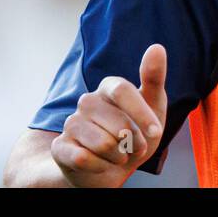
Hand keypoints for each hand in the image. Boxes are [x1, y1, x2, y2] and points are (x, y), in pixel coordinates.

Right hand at [50, 44, 168, 187]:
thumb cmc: (134, 135)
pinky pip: (83, 158)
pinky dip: (99, 166)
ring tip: (117, 155)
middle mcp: (87, 101)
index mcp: (108, 87)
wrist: (110, 168)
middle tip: (133, 147)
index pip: (122, 91)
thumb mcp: (153, 108)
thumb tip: (157, 47)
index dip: (142, 114)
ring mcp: (71, 123)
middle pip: (118, 125)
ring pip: (103, 144)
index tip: (156, 132)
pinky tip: (99, 163)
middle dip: (134, 144)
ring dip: (118, 157)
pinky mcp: (60, 146)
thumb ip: (154, 78)